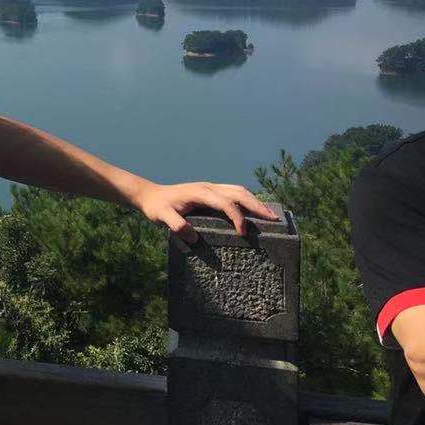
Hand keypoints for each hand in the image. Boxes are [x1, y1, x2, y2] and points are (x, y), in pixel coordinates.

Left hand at [133, 181, 278, 245]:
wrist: (150, 195)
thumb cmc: (156, 206)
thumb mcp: (161, 216)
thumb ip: (176, 225)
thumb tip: (194, 237)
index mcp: (200, 192)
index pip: (225, 203)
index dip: (236, 217)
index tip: (242, 233)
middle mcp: (209, 187)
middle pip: (239, 193)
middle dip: (257, 206)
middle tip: (274, 220)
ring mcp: (211, 188)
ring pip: (238, 191)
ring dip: (255, 202)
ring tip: (270, 216)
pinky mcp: (211, 192)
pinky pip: (233, 193)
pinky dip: (247, 200)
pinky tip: (254, 210)